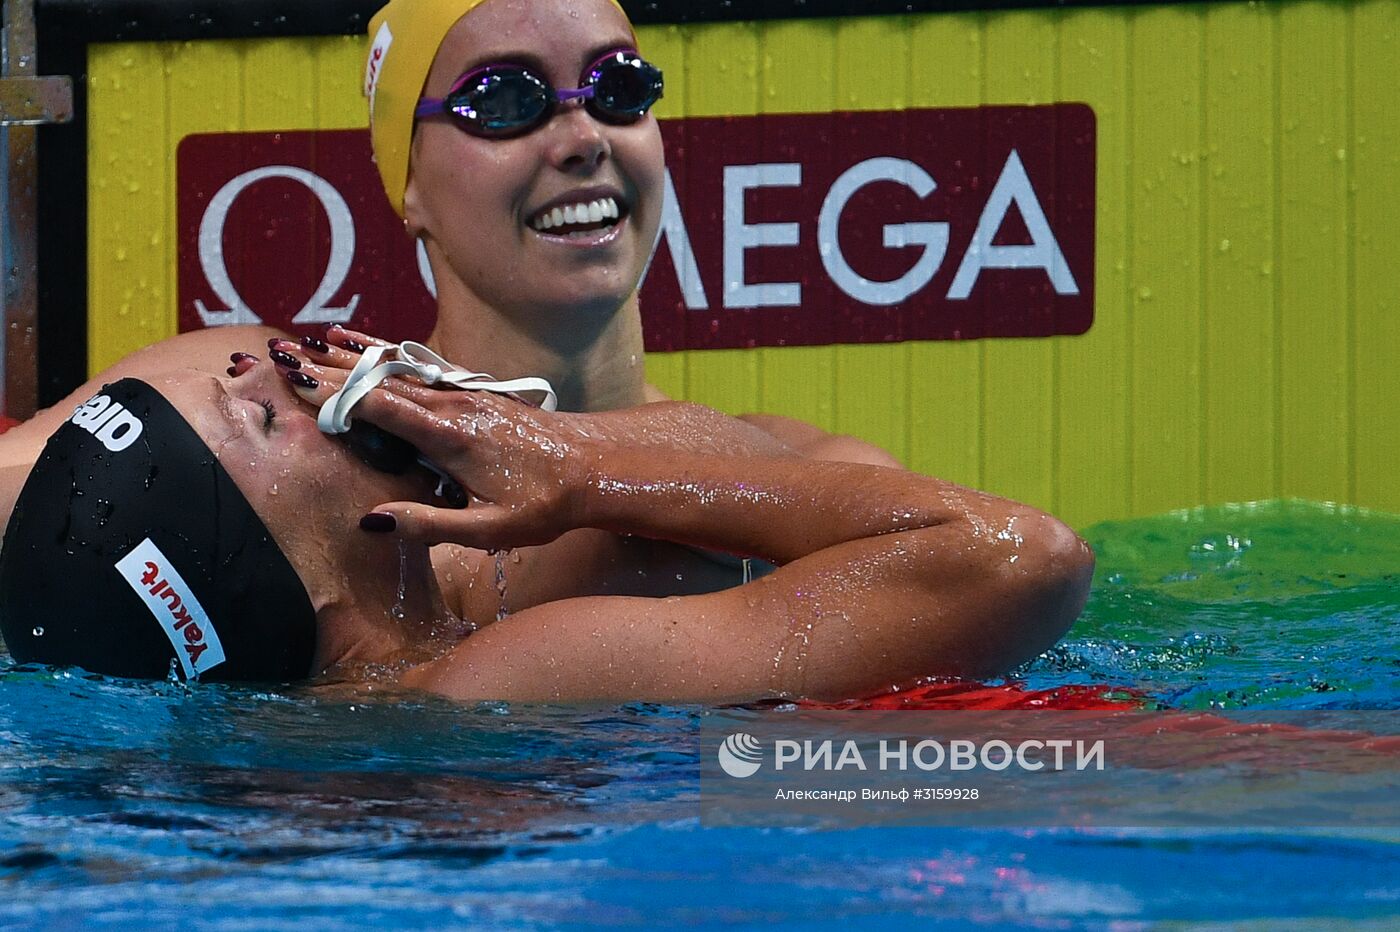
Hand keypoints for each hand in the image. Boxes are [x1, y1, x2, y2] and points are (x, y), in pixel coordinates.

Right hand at [260, 331, 592, 549]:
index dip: (338, 395)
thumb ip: (429, 524)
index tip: (295, 383)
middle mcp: (453, 406)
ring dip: (350, 357)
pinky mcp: (472, 394)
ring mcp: (463, 395)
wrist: (594, 466)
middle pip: (380, 382)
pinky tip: (364, 345)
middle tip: (277, 358)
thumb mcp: (489, 530)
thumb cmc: (544, 504)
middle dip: (328, 370)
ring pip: (398, 370)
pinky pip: (419, 369)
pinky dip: (385, 355)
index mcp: (451, 437)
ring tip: (304, 342)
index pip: (382, 409)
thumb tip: (372, 520)